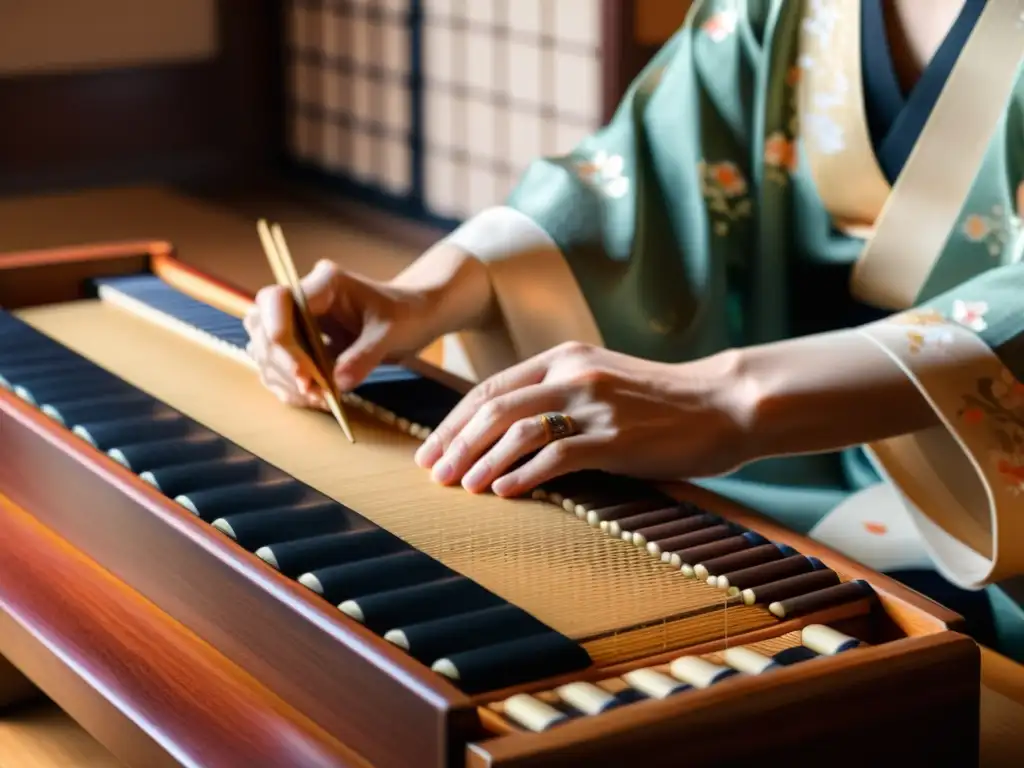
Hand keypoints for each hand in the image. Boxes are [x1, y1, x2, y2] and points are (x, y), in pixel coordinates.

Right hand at [244, 259, 435, 408]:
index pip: (277, 300)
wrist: (411, 318)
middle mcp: (303, 300)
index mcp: (324, 284)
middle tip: (313, 391)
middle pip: (263, 328)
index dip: (278, 335)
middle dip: (283, 365)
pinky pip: (279, 368)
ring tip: (318, 399)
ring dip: (285, 379)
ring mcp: (297, 322)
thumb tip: (337, 383)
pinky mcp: (300, 345)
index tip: (301, 372)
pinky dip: (291, 387)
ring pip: (265, 351)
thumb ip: (364, 356)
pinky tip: (315, 399)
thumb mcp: (391, 334)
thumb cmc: (405, 315)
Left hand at [413, 342, 751, 496]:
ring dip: (482, 461)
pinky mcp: (617, 439)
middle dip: (456, 443)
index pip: (492, 388)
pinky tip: (504, 492)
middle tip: (432, 474)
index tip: (431, 451)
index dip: (454, 421)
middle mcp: (574, 374)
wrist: (725, 405)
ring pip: (517, 429)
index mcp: (565, 357)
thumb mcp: (602, 382)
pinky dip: (523, 475)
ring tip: (461, 487)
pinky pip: (557, 456)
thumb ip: (558, 394)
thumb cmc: (661, 402)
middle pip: (494, 407)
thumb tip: (504, 432)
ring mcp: (596, 405)